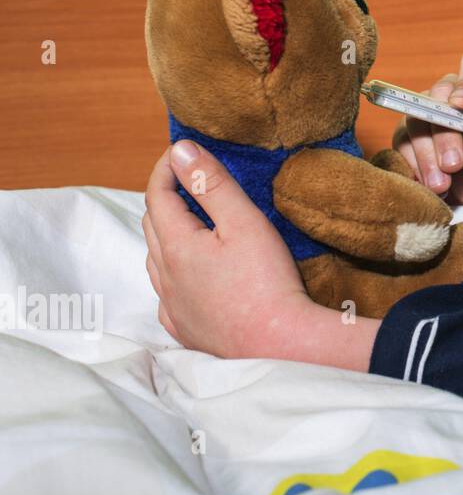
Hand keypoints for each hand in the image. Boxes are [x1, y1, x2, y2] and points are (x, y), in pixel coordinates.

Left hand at [142, 139, 316, 358]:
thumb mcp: (244, 221)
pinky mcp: (186, 329)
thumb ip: (211, 183)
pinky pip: (167, 294)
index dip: (166, 168)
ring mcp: (172, 306)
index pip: (157, 195)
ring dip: (167, 234)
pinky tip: (193, 275)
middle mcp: (164, 276)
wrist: (278, 344)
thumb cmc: (265, 281)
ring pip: (156, 260)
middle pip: (152, 225)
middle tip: (190, 181)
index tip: (181, 151)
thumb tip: (180, 151)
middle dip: (166, 196)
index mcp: (176, 245)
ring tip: (193, 223)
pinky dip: (174, 272)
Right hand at [393, 44, 462, 207]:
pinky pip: (401, 142)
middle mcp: (455, 98)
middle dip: (444, 133)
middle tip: (454, 166)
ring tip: (442, 185)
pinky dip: (413, 165)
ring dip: (427, 154)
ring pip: (416, 118)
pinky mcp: (407, 136)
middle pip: (440, 95)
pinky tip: (428, 186)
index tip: (461, 105)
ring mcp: (428, 114)